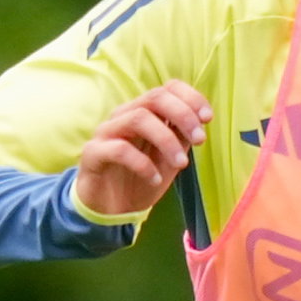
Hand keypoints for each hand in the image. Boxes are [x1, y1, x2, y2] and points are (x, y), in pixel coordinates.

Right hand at [71, 81, 210, 220]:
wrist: (109, 211)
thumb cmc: (140, 181)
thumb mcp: (169, 159)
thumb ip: (181, 138)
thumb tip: (200, 120)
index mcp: (143, 112)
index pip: (167, 88)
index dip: (191, 98)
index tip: (208, 118)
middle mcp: (124, 116)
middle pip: (155, 97)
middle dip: (183, 115)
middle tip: (200, 140)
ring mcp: (106, 132)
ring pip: (139, 119)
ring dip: (167, 140)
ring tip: (181, 164)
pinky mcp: (92, 153)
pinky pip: (120, 149)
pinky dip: (143, 164)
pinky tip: (155, 179)